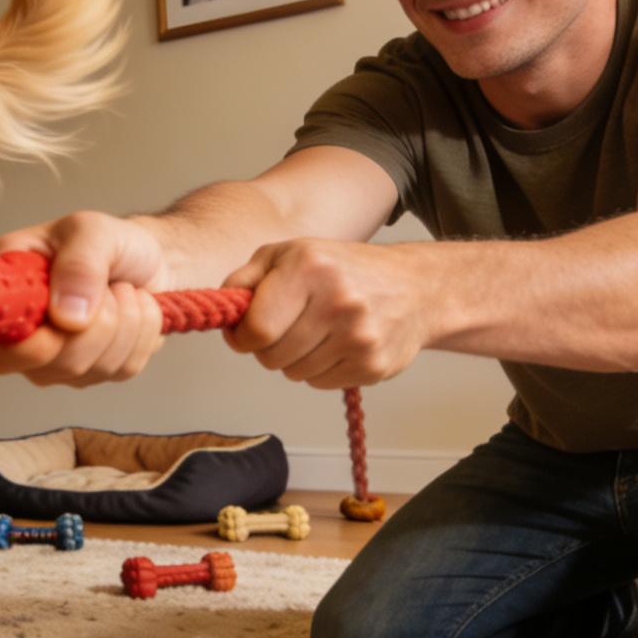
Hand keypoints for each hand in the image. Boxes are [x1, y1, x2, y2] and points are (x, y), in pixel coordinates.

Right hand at [0, 211, 168, 386]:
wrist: (149, 259)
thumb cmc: (110, 242)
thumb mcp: (93, 231)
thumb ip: (78, 265)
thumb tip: (67, 319)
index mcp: (6, 292)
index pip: (0, 346)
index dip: (35, 341)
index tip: (66, 314)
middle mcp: (22, 334)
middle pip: (49, 363)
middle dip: (95, 321)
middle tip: (108, 285)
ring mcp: (55, 359)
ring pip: (91, 367)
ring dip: (125, 322)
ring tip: (122, 290)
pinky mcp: (93, 372)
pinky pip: (123, 369)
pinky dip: (142, 334)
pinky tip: (135, 310)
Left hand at [220, 239, 432, 389]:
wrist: (415, 288)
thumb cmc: (342, 269)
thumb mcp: (290, 254)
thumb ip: (247, 278)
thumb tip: (222, 309)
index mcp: (310, 268)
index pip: (256, 329)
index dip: (242, 337)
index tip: (245, 331)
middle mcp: (338, 301)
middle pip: (271, 357)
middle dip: (268, 347)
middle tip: (286, 327)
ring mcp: (359, 337)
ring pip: (294, 373)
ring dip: (294, 359)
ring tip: (317, 331)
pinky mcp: (373, 366)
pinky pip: (320, 383)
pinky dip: (320, 369)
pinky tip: (336, 344)